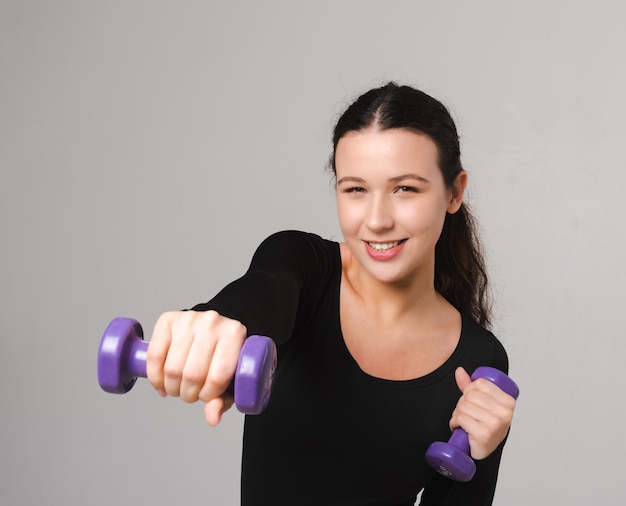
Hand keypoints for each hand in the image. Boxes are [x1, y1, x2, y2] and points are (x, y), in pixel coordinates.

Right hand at [146, 310, 246, 425]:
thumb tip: (212, 418)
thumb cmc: (224, 355)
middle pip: (192, 374)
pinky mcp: (168, 319)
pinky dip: (155, 377)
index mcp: (234, 334)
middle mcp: (212, 322)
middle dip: (188, 394)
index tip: (206, 396)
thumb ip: (224, 399)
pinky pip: (154, 356)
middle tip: (190, 394)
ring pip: (172, 368)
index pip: (217, 377)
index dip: (208, 395)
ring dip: (171, 388)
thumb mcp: (232, 378)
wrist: (216, 328)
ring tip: (178, 388)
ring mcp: (189, 318)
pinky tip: (162, 383)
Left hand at [449, 367, 516, 459]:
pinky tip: (461, 428)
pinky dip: (455, 423)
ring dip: (457, 414)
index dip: (469, 390)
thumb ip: (471, 387)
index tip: (472, 401)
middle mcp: (505, 413)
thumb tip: (460, 371)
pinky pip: (461, 418)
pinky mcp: (484, 434)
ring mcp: (495, 424)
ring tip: (464, 422)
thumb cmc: (484, 426)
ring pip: (463, 406)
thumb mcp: (482, 404)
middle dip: (462, 404)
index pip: (480, 384)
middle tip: (467, 414)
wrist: (483, 450)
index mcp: (508, 401)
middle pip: (471, 395)